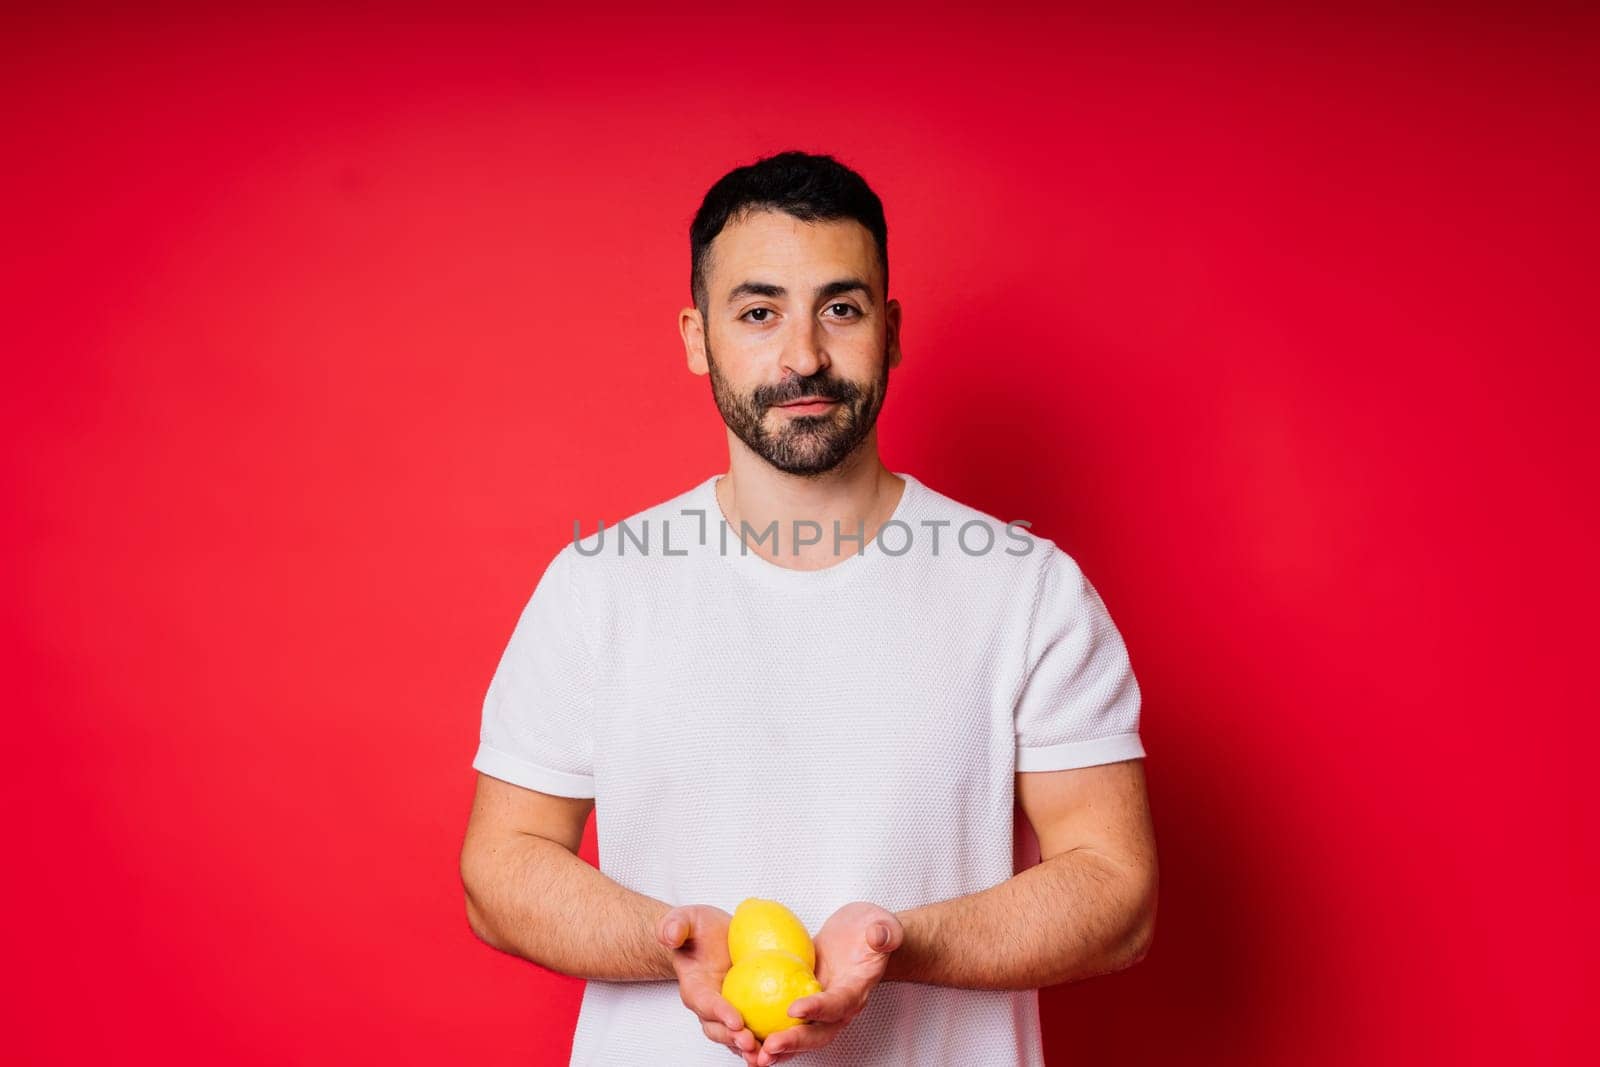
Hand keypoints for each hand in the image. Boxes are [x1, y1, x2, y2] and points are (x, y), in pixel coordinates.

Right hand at [658, 904, 761, 1064]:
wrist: (711, 938)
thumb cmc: (698, 930)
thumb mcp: (686, 919)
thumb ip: (674, 926)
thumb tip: (670, 936)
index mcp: (694, 988)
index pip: (705, 1003)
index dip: (719, 1013)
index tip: (736, 1020)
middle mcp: (709, 1007)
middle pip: (718, 1029)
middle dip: (734, 1039)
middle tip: (752, 1043)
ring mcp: (726, 1013)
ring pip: (735, 1037)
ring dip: (749, 1048)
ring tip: (766, 1055)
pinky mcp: (745, 1012)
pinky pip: (755, 1029)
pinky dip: (766, 1040)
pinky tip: (784, 1043)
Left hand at [754, 901, 903, 1066]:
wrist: (864, 937)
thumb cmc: (873, 930)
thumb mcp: (882, 924)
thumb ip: (884, 932)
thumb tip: (878, 936)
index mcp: (857, 989)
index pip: (839, 1004)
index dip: (819, 1009)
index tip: (795, 1008)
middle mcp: (839, 1007)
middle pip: (818, 1033)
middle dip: (794, 1042)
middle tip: (768, 1047)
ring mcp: (821, 1007)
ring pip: (801, 1035)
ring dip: (778, 1048)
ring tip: (752, 1055)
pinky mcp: (805, 1001)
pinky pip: (787, 1021)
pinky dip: (768, 1031)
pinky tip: (743, 1033)